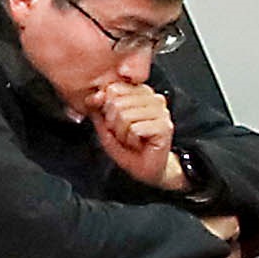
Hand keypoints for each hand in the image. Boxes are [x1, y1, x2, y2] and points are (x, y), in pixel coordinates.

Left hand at [86, 73, 186, 191]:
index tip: (113, 121)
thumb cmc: (128, 148)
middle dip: (114, 124)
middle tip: (124, 134)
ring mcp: (162, 112)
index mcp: (141, 94)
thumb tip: (93, 97)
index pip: (115, 88)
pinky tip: (139, 144)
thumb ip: (99, 110)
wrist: (145, 169)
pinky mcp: (165, 127)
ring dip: (123, 134)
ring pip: (126, 116)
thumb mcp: (106, 127)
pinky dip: (132, 140)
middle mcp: (154, 99)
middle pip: (117, 103)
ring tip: (131, 139)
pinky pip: (135, 129)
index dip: (107, 107)